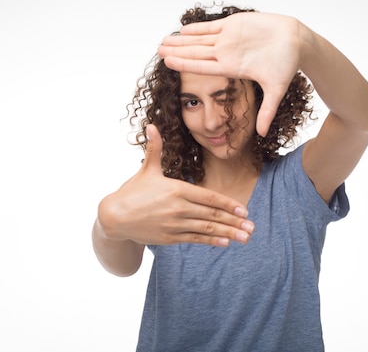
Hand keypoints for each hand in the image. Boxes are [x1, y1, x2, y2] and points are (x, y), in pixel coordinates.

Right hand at [98, 124, 254, 246]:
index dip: (228, 204)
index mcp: (177, 190)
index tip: (243, 210)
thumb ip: (155, 149)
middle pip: (212, 215)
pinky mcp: (169, 237)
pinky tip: (225, 242)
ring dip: (228, 233)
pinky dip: (210, 241)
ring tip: (245, 238)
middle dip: (234, 221)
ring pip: (206, 229)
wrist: (114, 217)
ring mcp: (174, 224)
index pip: (209, 197)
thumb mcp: (146, 170)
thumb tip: (152, 126)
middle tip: (252, 227)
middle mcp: (178, 208)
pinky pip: (194, 239)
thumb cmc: (132, 191)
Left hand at [157, 12, 304, 136]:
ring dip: (182, 39)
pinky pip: (212, 27)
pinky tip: (183, 29)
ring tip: (165, 39)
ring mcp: (229, 39)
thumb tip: (261, 135)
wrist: (297, 42)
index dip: (184, 64)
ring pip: (200, 39)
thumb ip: (267, 111)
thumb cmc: (288, 63)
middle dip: (177, 51)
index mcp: (232, 68)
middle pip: (196, 53)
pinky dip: (198, 27)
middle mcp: (226, 54)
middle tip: (158, 50)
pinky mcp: (235, 25)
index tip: (167, 63)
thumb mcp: (277, 89)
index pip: (202, 67)